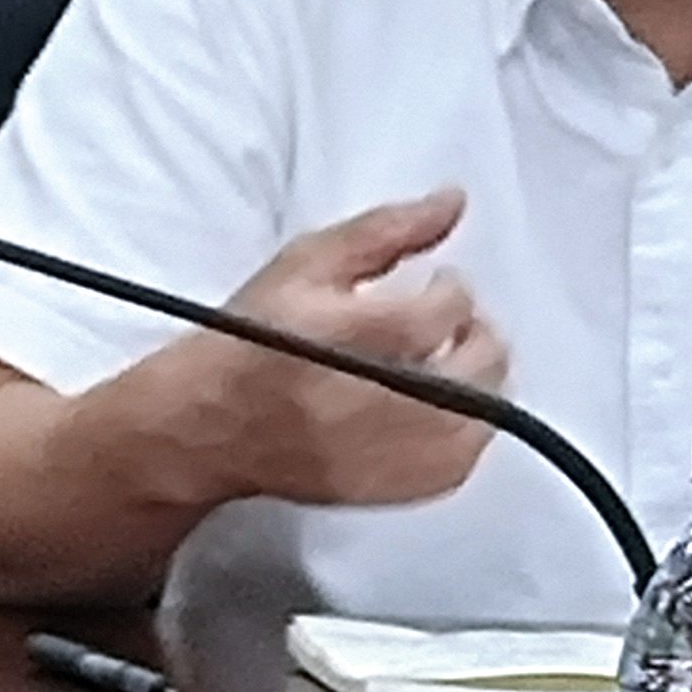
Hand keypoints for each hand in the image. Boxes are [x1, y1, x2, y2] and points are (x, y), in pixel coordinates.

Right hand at [177, 188, 502, 508]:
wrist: (207, 425)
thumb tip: (452, 201)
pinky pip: (464, 460)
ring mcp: (390, 454)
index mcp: (355, 335)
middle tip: (447, 323)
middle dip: (474, 332)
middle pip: (480, 363)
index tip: (440, 284)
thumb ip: (388, 229)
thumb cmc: (252, 340)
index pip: (449, 308)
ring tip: (441, 364)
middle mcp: (380, 401)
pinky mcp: (393, 490)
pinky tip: (433, 409)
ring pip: (484, 411)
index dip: (453, 288)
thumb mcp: (308, 263)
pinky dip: (464, 429)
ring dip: (477, 379)